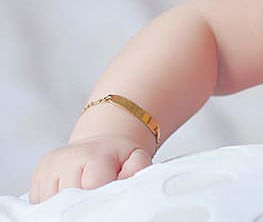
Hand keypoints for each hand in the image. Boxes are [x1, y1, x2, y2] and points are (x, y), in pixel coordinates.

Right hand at [29, 135, 152, 202]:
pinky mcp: (36, 178)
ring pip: (52, 202)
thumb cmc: (117, 156)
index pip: (93, 185)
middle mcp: (66, 159)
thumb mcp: (135, 156)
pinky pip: (40, 203)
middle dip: (85, 203)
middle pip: (71, 196)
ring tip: (85, 197)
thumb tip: (127, 182)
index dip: (102, 196)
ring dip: (68, 206)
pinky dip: (53, 205)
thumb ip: (137, 168)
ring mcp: (48, 169)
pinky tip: (69, 198)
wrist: (98, 145)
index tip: (109, 198)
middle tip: (97, 199)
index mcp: (94, 154)